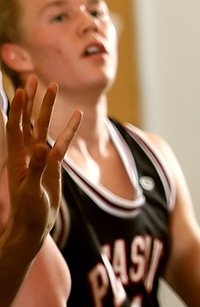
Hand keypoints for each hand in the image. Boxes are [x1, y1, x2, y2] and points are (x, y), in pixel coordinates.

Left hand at [2, 79, 80, 243]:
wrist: (32, 227)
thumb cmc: (27, 211)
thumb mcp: (31, 190)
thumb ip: (36, 168)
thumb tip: (40, 148)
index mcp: (18, 158)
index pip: (17, 127)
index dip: (19, 109)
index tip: (22, 89)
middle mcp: (27, 153)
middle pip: (29, 121)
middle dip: (31, 100)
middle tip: (34, 78)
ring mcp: (40, 158)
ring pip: (43, 127)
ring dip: (47, 108)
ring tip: (53, 87)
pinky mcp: (53, 165)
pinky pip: (62, 142)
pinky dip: (69, 128)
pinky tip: (76, 115)